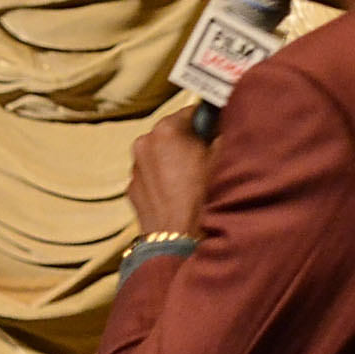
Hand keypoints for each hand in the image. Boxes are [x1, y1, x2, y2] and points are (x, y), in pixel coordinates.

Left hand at [127, 107, 212, 237]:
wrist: (179, 241)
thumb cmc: (203, 198)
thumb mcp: (222, 157)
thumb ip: (221, 132)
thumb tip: (221, 123)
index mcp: (166, 129)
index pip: (193, 112)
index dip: (208, 123)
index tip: (217, 135)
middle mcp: (144, 142)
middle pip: (173, 133)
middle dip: (189, 143)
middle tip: (207, 162)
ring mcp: (135, 167)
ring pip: (160, 156)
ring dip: (175, 162)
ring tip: (192, 184)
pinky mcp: (132, 190)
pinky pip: (151, 177)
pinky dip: (164, 182)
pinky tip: (178, 196)